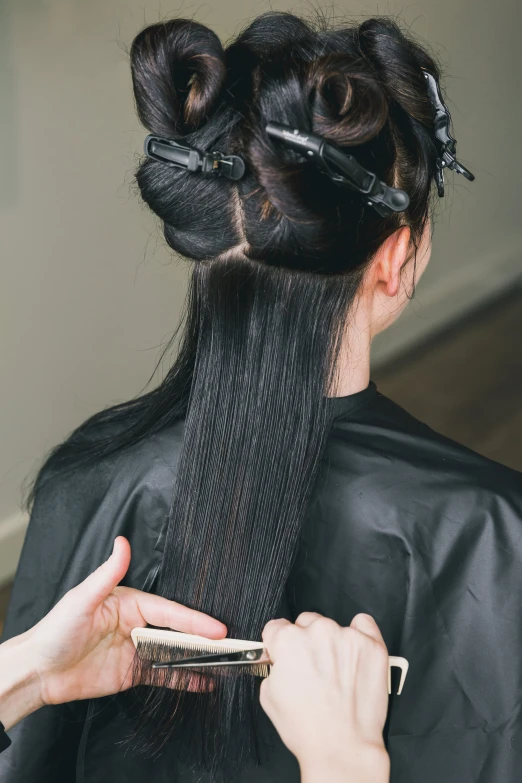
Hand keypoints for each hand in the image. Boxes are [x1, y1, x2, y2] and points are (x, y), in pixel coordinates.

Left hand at [21, 537, 226, 706]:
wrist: (37, 672)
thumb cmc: (56, 630)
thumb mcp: (83, 599)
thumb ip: (108, 573)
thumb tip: (122, 542)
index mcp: (130, 603)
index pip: (169, 611)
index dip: (193, 620)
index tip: (216, 629)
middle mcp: (137, 625)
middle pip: (176, 632)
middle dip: (203, 639)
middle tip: (230, 647)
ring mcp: (136, 651)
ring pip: (174, 653)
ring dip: (198, 659)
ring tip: (225, 665)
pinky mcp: (132, 674)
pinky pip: (163, 676)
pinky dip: (184, 679)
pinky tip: (204, 683)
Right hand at [260, 612, 389, 782]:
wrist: (343, 747)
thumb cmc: (308, 728)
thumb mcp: (269, 696)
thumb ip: (274, 667)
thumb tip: (279, 659)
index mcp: (289, 641)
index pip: (277, 627)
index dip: (278, 644)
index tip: (285, 653)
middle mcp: (318, 632)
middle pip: (306, 622)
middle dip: (306, 641)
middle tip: (312, 669)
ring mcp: (347, 636)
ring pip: (332, 626)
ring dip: (331, 642)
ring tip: (335, 672)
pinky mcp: (371, 645)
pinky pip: (363, 624)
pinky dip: (358, 634)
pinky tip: (354, 654)